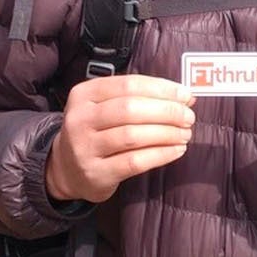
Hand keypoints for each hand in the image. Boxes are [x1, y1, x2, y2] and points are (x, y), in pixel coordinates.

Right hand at [46, 74, 194, 203]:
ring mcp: (84, 147)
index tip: (186, 95)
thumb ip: (140, 98)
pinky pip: (134, 161)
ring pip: (133, 135)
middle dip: (167, 112)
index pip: (128, 84)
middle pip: (131, 109)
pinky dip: (161, 154)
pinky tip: (177, 150)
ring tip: (185, 134)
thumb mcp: (106, 107)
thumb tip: (184, 96)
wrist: (67, 169)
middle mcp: (80, 118)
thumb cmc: (97, 132)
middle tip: (189, 117)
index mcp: (84, 94)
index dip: (162, 89)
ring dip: (167, 133)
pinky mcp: (96, 172)